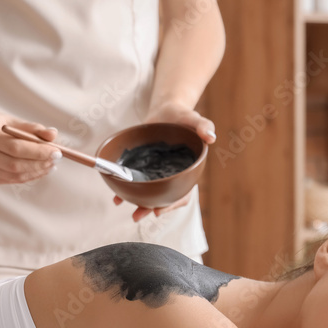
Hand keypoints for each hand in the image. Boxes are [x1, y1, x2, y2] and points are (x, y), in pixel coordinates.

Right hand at [0, 111, 59, 183]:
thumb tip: (53, 134)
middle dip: (40, 163)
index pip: (15, 147)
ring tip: (50, 164)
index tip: (57, 151)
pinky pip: (11, 180)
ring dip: (37, 172)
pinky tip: (39, 169)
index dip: (38, 151)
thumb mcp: (11, 120)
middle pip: (14, 164)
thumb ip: (32, 128)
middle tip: (56, 159)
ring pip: (14, 175)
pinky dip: (28, 176)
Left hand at [113, 101, 214, 221]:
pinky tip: (116, 195)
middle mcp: (172, 177)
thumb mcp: (195, 120)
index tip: (158, 211)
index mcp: (187, 172)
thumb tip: (211, 138)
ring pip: (149, 193)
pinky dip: (125, 189)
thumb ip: (204, 127)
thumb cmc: (184, 118)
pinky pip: (137, 182)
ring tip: (122, 207)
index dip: (172, 204)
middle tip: (136, 216)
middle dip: (150, 209)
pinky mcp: (144, 168)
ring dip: (136, 203)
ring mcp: (157, 173)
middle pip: (163, 199)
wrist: (166, 111)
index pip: (182, 194)